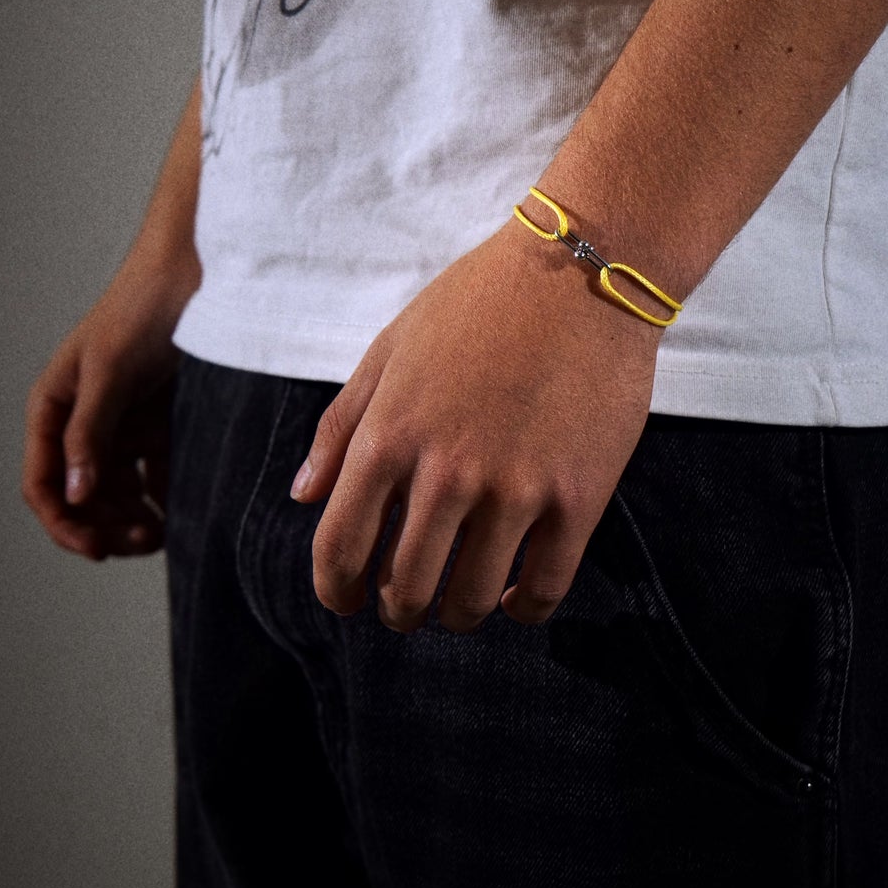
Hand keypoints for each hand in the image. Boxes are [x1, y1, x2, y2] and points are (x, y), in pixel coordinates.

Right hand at [22, 258, 189, 559]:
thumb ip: (90, 432)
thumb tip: (73, 493)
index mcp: (54, 408)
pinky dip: (167, 495)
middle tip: (143, 541)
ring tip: (166, 531)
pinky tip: (186, 509)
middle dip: (106, 525)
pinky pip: (157, 473)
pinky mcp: (162, 422)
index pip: (43, 483)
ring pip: (121, 492)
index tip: (97, 549)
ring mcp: (124, 424)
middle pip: (83, 496)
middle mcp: (84, 421)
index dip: (64, 523)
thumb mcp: (110, 371)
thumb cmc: (144, 308)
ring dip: (136, 518)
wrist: (200, 271)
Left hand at [290, 217, 665, 628]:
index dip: (337, 590)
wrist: (583, 272)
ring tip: (459, 603)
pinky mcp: (577, 498)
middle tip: (406, 605)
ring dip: (456, 614)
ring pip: (470, 599)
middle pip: (405, 589)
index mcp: (389, 437)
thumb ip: (341, 425)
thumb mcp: (391, 348)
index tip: (348, 600)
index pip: (340, 550)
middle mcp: (446, 473)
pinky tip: (514, 597)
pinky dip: (522, 608)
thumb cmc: (480, 302)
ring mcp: (514, 489)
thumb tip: (304, 495)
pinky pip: (542, 588)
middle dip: (398, 609)